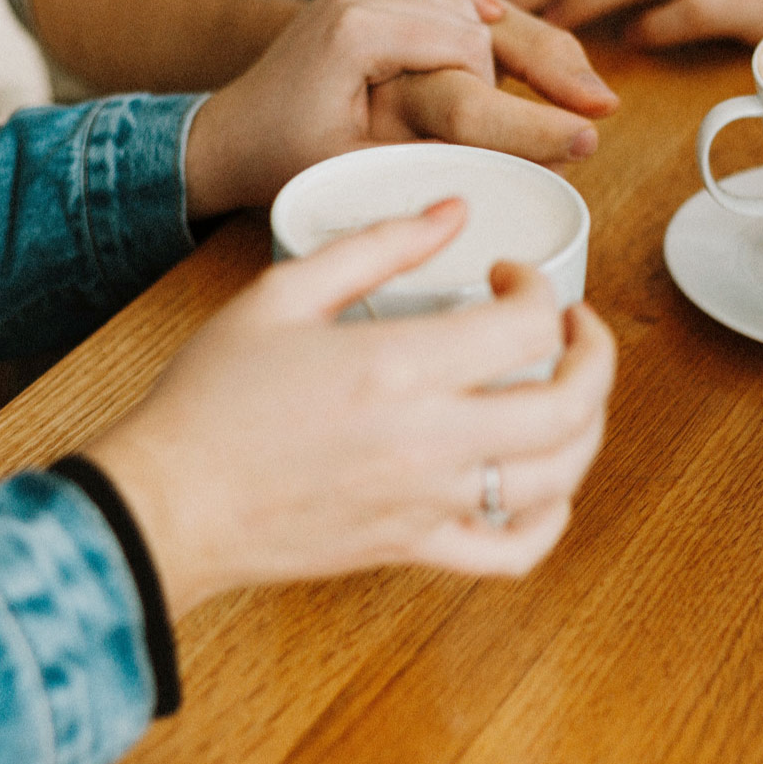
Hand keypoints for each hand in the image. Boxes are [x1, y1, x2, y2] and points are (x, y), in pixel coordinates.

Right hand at [84, 201, 616, 617]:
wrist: (168, 501)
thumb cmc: (212, 398)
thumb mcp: (283, 292)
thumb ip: (377, 245)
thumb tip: (451, 211)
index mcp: (400, 366)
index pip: (529, 324)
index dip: (539, 286)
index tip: (508, 274)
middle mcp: (430, 440)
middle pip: (572, 404)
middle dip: (594, 353)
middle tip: (573, 326)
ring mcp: (428, 503)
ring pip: (560, 476)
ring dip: (588, 427)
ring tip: (569, 392)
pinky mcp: (414, 549)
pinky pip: (514, 551)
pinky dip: (551, 519)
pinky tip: (542, 483)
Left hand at [184, 0, 617, 217]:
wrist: (226, 133)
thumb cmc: (282, 159)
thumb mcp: (357, 166)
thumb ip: (430, 151)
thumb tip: (515, 163)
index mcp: (359, 28)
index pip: (467, 50)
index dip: (521, 98)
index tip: (578, 133)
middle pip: (479, 17)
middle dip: (545, 61)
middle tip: (601, 105)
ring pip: (468, 1)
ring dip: (522, 38)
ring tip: (580, 83)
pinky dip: (481, 11)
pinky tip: (518, 31)